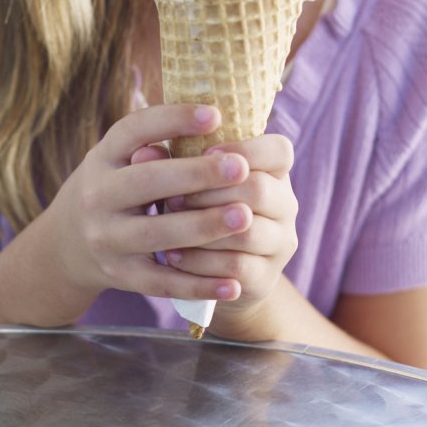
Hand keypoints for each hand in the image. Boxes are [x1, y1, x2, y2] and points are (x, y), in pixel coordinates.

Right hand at [41, 103, 259, 314]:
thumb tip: (214, 119)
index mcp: (104, 157)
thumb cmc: (115, 187)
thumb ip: (156, 144)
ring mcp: (107, 237)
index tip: (214, 114)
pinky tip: (233, 283)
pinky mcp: (119, 274)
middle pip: (147, 182)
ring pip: (158, 233)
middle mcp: (99, 195)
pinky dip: (197, 284)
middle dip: (196, 174)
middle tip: (240, 167)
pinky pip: (161, 282)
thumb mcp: (121, 159)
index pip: (133, 130)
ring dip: (203, 226)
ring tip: (245, 216)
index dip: (172, 120)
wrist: (67, 242)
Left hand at [162, 133, 297, 323]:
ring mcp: (280, 243)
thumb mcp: (188, 177)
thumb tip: (140, 153)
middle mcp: (285, 204)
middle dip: (210, 192)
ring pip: (248, 232)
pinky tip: (172, 256)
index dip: (245, 149)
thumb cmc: (197, 202)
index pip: (279, 150)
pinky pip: (236, 268)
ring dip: (202, 228)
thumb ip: (170, 159)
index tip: (206, 152)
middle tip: (172, 197)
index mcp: (273, 169)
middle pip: (259, 190)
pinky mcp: (267, 278)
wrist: (212, 265)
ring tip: (167, 225)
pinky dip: (201, 261)